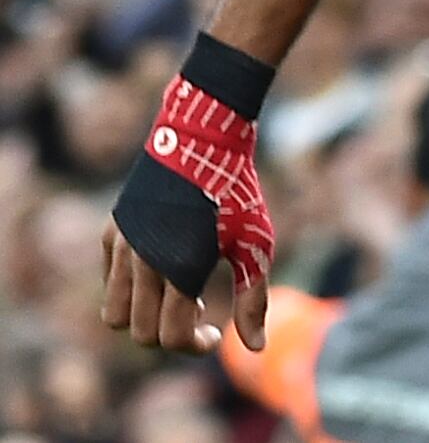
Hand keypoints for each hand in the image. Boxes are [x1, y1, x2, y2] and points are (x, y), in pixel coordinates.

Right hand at [103, 71, 274, 353]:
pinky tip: (164, 270)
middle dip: (169, 336)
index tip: (214, 334)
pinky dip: (131, 290)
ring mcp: (122, 246)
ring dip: (143, 318)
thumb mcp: (255, 243)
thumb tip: (257, 349)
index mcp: (178, 268)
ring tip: (179, 296)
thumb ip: (253, 298)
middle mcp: (143, 261)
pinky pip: (110, 281)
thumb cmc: (236, 191)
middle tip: (199, 316)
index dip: (194, 346)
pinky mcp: (112, 231)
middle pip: (140, 332)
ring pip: (115, 314)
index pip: (169, 337)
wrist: (202, 138)